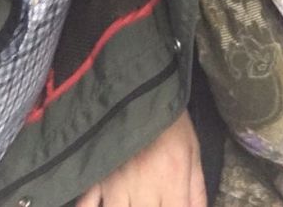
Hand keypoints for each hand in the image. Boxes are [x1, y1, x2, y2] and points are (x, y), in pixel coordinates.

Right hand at [75, 110, 205, 206]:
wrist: (142, 88)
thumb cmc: (170, 121)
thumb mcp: (193, 152)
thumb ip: (197, 191)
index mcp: (172, 179)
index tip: (172, 204)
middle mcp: (144, 186)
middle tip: (152, 200)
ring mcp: (116, 182)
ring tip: (132, 201)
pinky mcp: (95, 174)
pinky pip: (86, 205)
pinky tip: (101, 203)